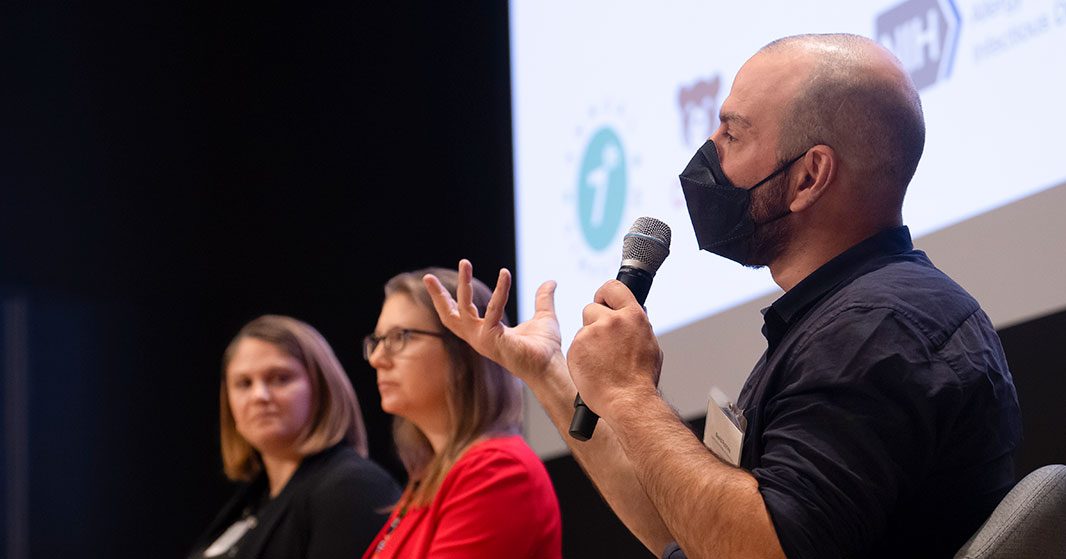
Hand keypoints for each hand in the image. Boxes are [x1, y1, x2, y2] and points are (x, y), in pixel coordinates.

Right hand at [422, 259, 565, 383]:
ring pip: (464, 308)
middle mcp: (478, 337)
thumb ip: (542, 298)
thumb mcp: (542, 316)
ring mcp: (482, 340)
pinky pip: (492, 309)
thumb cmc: (545, 348)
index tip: (433, 283)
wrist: (551, 366)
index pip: (458, 316)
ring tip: (464, 263)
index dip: (445, 300)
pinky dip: (499, 290)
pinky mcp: (492, 339)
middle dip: (438, 296)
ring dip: (464, 284)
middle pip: (449, 316)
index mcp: (484, 333)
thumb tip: (550, 282)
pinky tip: (505, 274)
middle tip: (427, 277)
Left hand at [567, 280, 662, 418]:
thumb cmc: (641, 379)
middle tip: (601, 340)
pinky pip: (576, 345)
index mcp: (633, 316)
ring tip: (600, 359)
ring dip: (588, 339)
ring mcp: (592, 333)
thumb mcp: (649, 345)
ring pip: (583, 328)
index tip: (602, 299)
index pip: (613, 288)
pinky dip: (581, 354)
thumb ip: (637, 326)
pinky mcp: (576, 347)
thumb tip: (632, 318)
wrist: (627, 400)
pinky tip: (592, 367)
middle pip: (592, 308)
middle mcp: (612, 320)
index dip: (604, 293)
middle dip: (594, 320)